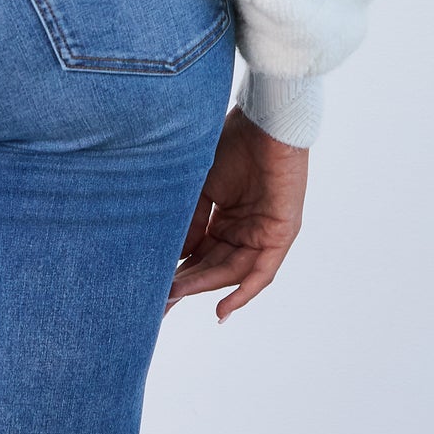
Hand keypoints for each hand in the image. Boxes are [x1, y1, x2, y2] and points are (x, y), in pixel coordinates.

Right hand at [164, 104, 307, 320]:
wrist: (265, 123)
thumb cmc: (234, 144)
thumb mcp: (203, 186)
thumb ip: (193, 220)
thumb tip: (177, 254)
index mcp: (226, 217)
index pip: (201, 251)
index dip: (179, 268)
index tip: (153, 283)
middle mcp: (245, 229)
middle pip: (214, 265)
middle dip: (187, 283)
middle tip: (160, 301)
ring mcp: (263, 234)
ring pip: (231, 270)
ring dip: (204, 285)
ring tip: (175, 294)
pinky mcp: (280, 236)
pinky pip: (261, 273)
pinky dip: (242, 292)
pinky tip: (222, 310)